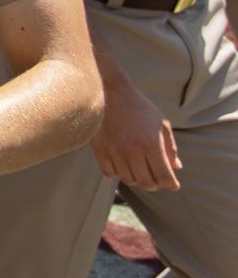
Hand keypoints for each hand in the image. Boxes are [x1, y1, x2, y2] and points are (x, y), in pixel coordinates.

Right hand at [91, 75, 181, 191]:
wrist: (110, 92)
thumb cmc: (139, 107)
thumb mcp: (161, 124)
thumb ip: (170, 147)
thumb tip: (177, 167)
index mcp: (152, 143)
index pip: (164, 175)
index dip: (171, 184)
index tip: (173, 185)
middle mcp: (133, 149)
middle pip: (146, 182)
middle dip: (156, 185)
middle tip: (157, 180)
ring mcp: (114, 150)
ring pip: (128, 179)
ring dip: (137, 179)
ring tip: (141, 171)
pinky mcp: (100, 149)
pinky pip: (110, 172)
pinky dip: (118, 173)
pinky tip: (123, 164)